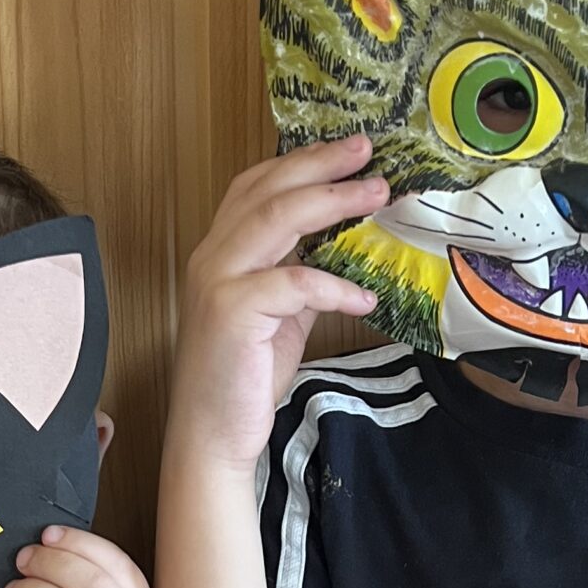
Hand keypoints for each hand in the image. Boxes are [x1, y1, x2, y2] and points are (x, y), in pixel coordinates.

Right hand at [170, 135, 386, 470]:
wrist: (211, 436)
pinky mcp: (232, 313)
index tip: (347, 151)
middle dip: (320, 165)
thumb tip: (343, 252)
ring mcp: (218, 282)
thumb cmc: (242, 381)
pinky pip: (293, 283)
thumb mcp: (280, 319)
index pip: (256, 186)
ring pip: (276, 218)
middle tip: (367, 151)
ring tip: (376, 194)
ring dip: (332, 202)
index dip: (302, 162)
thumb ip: (300, 281)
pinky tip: (363, 299)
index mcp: (221, 253)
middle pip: (268, 189)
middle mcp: (213, 257)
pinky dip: (333, 286)